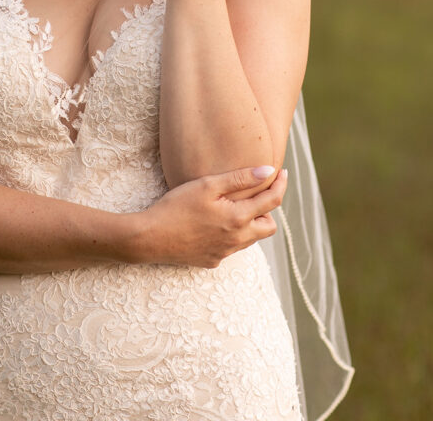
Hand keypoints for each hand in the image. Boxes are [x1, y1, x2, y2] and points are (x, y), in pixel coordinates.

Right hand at [140, 167, 287, 268]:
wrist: (150, 237)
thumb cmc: (176, 206)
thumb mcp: (208, 185)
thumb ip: (240, 178)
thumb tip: (268, 171)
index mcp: (238, 219)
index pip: (272, 201)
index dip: (281, 184)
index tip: (282, 172)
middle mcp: (236, 240)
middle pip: (269, 227)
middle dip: (268, 210)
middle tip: (256, 194)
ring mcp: (224, 253)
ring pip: (251, 239)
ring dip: (251, 223)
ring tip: (235, 206)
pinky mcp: (212, 261)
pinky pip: (232, 248)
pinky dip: (232, 235)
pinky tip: (214, 223)